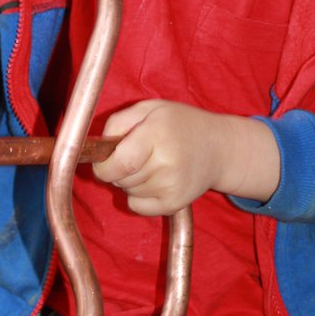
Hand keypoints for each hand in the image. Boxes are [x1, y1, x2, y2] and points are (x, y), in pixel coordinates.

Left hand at [93, 100, 279, 216]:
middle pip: (119, 178)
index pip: (118, 163)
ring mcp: (172, 186)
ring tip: (153, 164)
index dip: (103, 165)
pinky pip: (137, 206)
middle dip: (118, 169)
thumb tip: (96, 148)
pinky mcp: (174, 203)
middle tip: (137, 155)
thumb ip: (118, 122)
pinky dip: (139, 196)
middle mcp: (167, 162)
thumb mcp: (149, 109)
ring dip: (131, 181)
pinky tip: (156, 180)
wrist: (218, 148)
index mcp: (157, 134)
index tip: (104, 160)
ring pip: (128, 191)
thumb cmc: (179, 125)